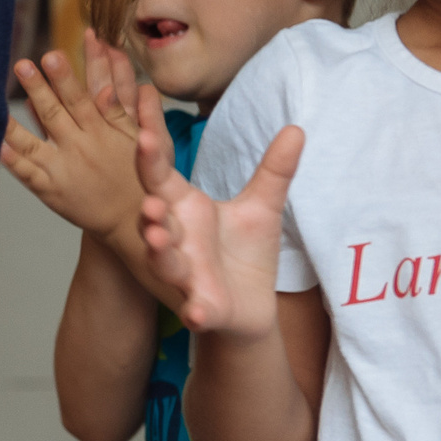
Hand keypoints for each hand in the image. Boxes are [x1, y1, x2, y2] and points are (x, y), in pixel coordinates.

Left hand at [1, 35, 145, 242]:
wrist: (131, 219)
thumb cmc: (137, 174)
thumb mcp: (139, 139)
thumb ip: (125, 111)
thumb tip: (119, 83)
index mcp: (101, 132)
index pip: (80, 98)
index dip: (65, 77)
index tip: (51, 55)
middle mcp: (80, 148)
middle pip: (54, 114)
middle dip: (38, 89)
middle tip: (22, 65)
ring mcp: (63, 170)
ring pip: (33, 143)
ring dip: (14, 123)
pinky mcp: (51, 191)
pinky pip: (28, 175)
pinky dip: (12, 162)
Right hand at [135, 85, 299, 340]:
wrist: (250, 307)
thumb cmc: (246, 253)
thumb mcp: (262, 206)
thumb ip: (274, 170)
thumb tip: (297, 128)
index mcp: (184, 209)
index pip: (158, 175)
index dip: (149, 154)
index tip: (144, 129)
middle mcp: (177, 240)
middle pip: (154, 220)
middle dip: (148, 210)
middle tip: (148, 197)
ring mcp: (185, 275)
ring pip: (165, 262)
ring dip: (159, 252)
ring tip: (157, 237)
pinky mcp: (202, 308)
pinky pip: (195, 309)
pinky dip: (195, 310)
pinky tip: (196, 312)